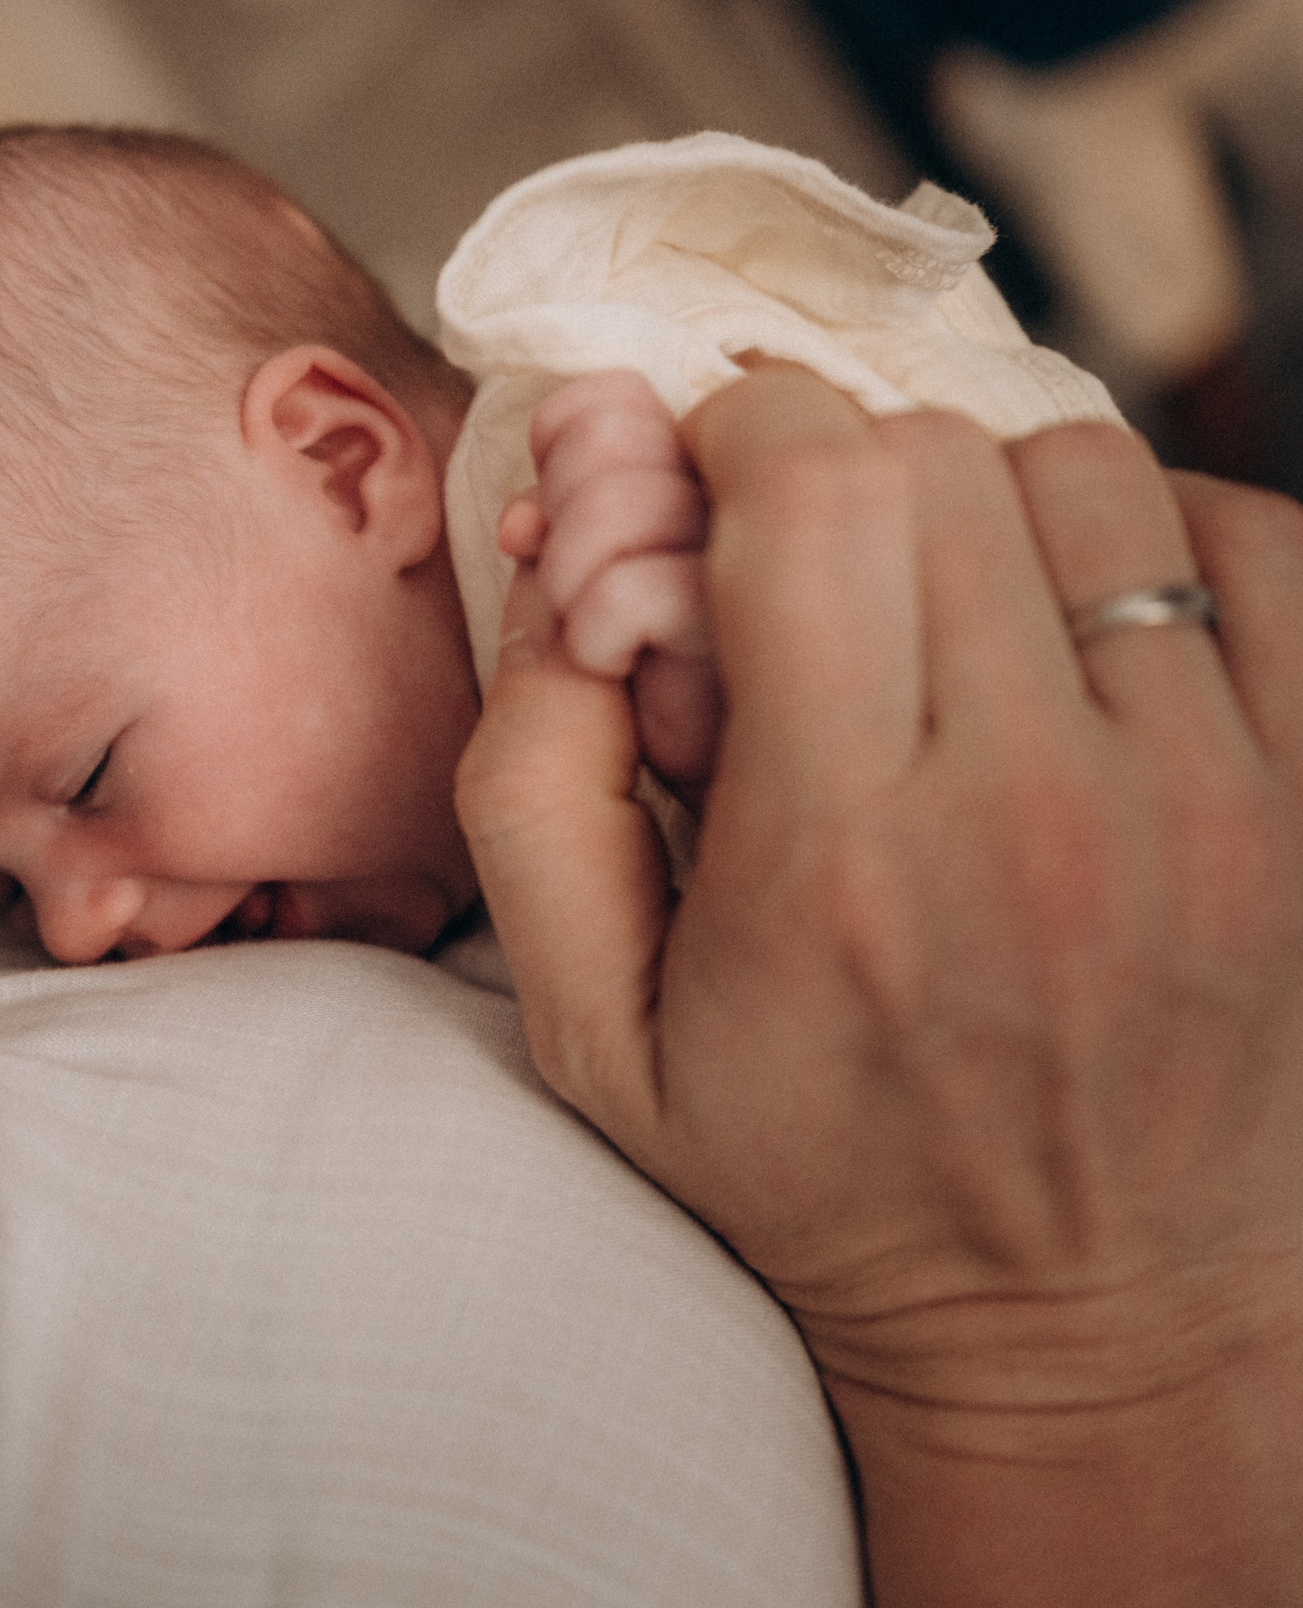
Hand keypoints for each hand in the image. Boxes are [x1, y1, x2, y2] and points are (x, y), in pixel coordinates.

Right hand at [457, 364, 1302, 1603]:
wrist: (1082, 1326)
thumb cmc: (816, 1170)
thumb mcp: (592, 1029)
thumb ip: (532, 785)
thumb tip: (574, 556)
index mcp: (838, 863)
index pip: (815, 487)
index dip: (735, 436)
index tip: (707, 497)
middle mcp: (1041, 813)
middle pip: (943, 456)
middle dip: (836, 470)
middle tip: (802, 574)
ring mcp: (1212, 805)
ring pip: (1098, 473)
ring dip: (988, 498)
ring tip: (939, 607)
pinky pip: (1258, 541)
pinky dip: (1157, 534)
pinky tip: (1077, 625)